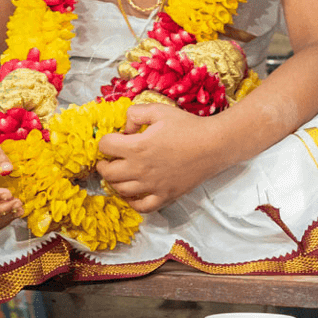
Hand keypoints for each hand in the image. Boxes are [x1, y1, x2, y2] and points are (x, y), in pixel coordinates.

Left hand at [96, 101, 217, 211]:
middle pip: (108, 172)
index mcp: (137, 146)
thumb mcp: (159, 110)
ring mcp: (152, 185)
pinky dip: (132, 203)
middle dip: (104, 164)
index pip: (105, 146)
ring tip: (119, 174)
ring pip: (121, 190)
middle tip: (108, 160)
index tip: (112, 140)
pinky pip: (142, 207)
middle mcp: (140, 169)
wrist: (214, 145)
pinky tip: (132, 195)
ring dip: (115, 182)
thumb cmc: (188, 126)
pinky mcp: (165, 195)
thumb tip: (126, 127)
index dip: (105, 141)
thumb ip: (135, 114)